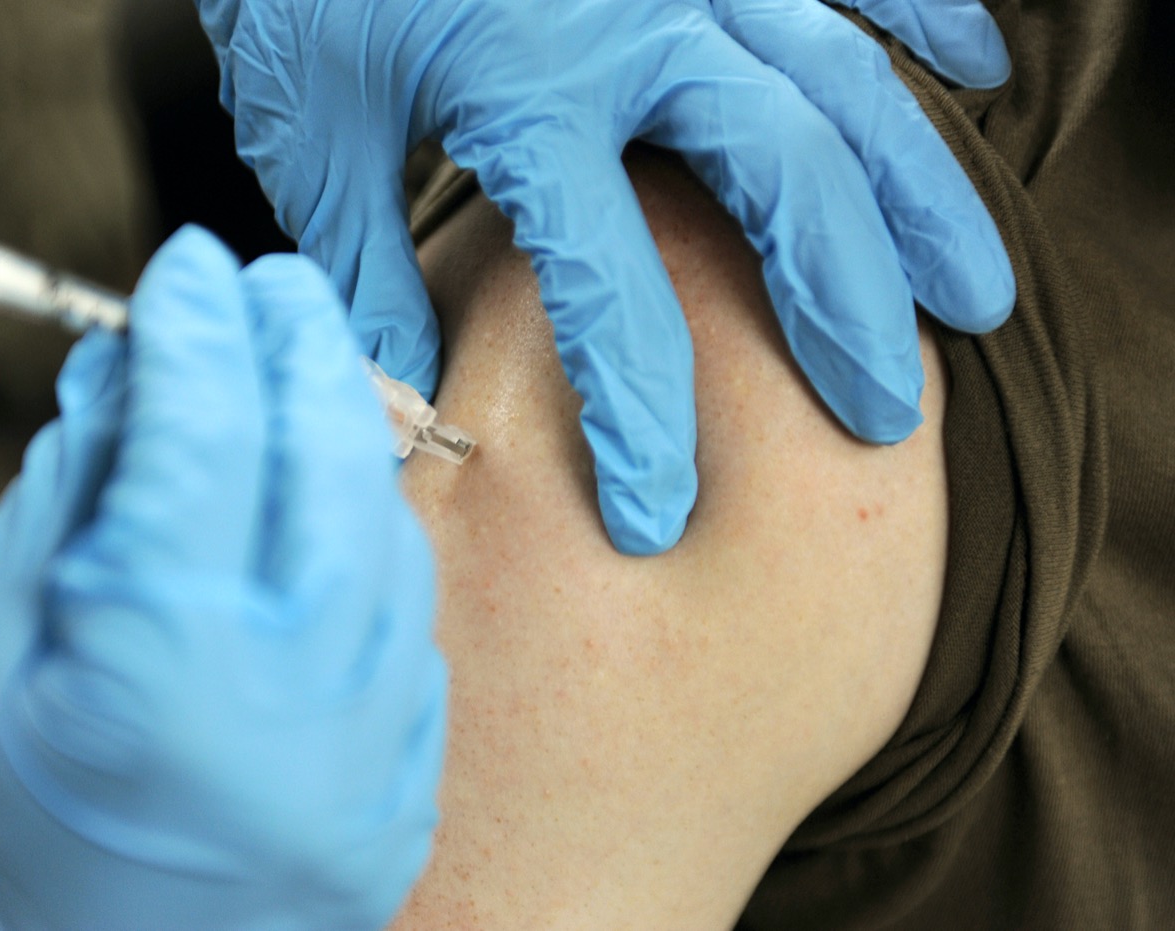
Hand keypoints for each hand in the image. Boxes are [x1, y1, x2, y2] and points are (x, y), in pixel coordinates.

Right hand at [0, 230, 445, 930]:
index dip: (197, 333)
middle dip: (303, 359)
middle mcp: (295, 730)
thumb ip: (71, 495)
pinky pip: (404, 655)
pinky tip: (325, 526)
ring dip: (349, 455)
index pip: (210, 437)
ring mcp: (359, 788)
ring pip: (391, 560)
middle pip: (335, 479)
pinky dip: (368, 569)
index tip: (190, 269)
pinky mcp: (384, 828)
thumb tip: (129, 369)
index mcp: (163, 677)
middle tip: (268, 292)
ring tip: (298, 388)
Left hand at [194, 0, 1014, 555]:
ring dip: (921, 193)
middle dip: (845, 310)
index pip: (608, 290)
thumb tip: (419, 403)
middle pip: (784, 177)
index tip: (662, 520)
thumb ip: (371, 276)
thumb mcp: (315, 142)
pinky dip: (915, 20)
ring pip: (843, 79)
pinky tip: (977, 76)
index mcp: (523, 92)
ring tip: (975, 296)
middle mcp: (630, 21)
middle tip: (884, 417)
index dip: (642, 422)